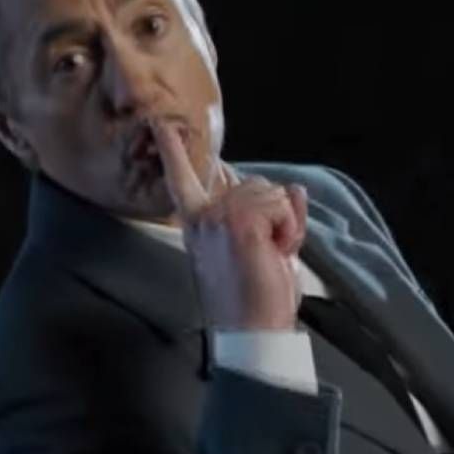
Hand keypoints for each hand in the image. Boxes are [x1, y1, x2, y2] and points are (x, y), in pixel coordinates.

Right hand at [153, 119, 307, 331]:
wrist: (253, 329)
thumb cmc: (255, 296)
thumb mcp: (256, 246)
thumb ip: (265, 214)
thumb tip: (293, 189)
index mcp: (197, 223)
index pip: (183, 179)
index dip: (174, 150)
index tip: (161, 124)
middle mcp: (203, 216)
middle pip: (256, 184)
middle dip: (274, 214)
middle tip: (266, 252)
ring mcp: (219, 217)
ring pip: (272, 193)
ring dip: (283, 223)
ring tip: (270, 255)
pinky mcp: (240, 222)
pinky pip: (281, 205)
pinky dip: (289, 228)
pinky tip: (274, 252)